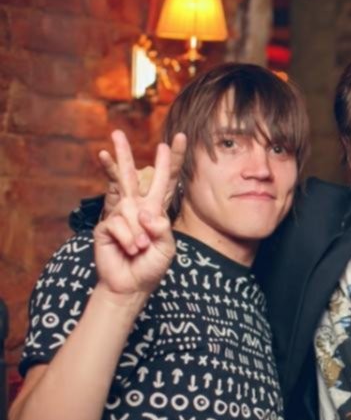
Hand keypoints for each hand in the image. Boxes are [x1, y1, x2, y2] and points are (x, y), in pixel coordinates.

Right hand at [92, 130, 186, 297]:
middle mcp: (136, 208)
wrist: (131, 285)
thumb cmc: (151, 266)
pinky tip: (129, 249)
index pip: (165, 182)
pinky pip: (119, 224)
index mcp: (155, 211)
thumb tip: (145, 212)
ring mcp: (120, 216)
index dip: (170, 161)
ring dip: (138, 234)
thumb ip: (162, 229)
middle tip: (116, 133)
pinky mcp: (105, 226)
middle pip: (130, 176)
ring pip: (128, 208)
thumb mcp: (167, 248)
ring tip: (140, 249)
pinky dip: (127, 239)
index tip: (177, 138)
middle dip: (124, 154)